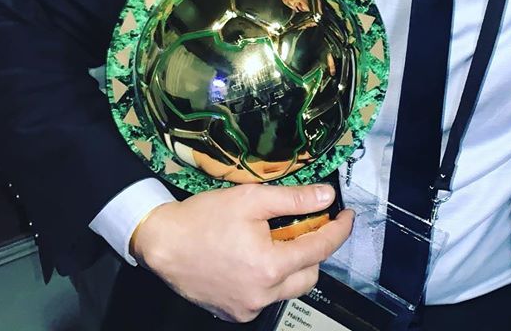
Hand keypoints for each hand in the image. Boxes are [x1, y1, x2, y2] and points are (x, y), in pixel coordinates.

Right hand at [130, 183, 352, 322]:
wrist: (162, 243)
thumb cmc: (204, 218)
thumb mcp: (251, 199)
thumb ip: (294, 199)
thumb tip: (327, 198)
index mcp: (269, 266)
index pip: (319, 249)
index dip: (338, 230)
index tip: (347, 216)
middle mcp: (262, 295)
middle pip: (309, 274)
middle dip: (313, 249)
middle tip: (303, 225)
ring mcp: (247, 309)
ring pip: (288, 288)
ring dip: (292, 265)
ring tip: (276, 239)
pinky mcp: (234, 313)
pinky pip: (265, 297)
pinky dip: (269, 278)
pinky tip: (254, 257)